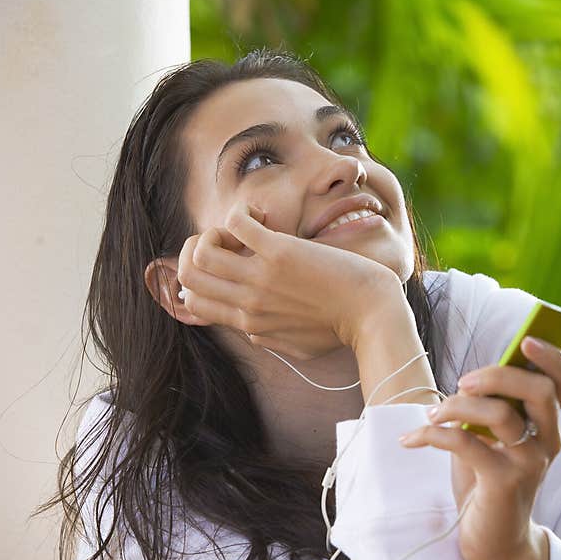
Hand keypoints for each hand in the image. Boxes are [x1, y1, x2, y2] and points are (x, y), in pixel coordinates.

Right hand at [177, 202, 400, 356]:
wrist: (373, 315)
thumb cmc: (343, 329)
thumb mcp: (297, 346)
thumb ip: (269, 338)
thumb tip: (252, 330)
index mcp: (250, 324)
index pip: (193, 303)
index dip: (197, 278)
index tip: (225, 264)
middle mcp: (248, 303)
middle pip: (188, 277)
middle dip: (196, 251)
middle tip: (227, 242)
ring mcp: (261, 278)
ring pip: (201, 253)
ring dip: (215, 233)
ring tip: (245, 231)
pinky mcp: (280, 253)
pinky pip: (235, 223)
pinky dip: (241, 213)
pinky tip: (262, 216)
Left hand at [399, 335, 560, 559]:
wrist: (495, 538)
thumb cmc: (489, 478)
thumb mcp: (492, 437)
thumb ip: (493, 406)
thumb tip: (470, 379)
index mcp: (547, 424)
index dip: (552, 356)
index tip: (525, 340)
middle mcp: (548, 440)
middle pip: (539, 390)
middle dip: (499, 374)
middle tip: (463, 381)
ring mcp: (530, 462)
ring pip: (501, 414)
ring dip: (457, 406)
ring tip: (432, 415)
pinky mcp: (504, 483)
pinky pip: (466, 444)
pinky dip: (432, 435)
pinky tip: (412, 440)